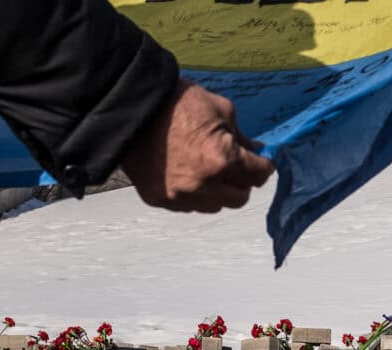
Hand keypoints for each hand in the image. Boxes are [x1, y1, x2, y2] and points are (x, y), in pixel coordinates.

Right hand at [122, 80, 273, 212]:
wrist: (127, 107)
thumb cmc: (176, 102)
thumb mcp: (220, 109)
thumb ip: (242, 136)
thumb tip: (256, 151)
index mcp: (222, 160)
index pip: (259, 175)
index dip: (263, 165)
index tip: (260, 161)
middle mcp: (204, 185)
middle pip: (240, 197)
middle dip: (242, 180)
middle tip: (234, 164)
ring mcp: (180, 197)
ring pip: (215, 205)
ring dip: (218, 190)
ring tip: (207, 168)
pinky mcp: (160, 200)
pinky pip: (189, 206)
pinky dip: (194, 194)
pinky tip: (186, 173)